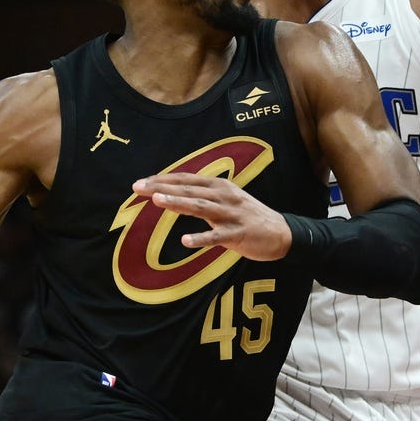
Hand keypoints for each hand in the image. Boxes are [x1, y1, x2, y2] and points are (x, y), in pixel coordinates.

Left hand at [132, 173, 291, 260]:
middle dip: (162, 188)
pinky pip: (217, 236)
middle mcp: (224, 196)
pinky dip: (201, 238)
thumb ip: (201, 196)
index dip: (162, 180)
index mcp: (218, 186)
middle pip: (188, 189)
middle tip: (138, 187)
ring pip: (200, 207)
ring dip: (178, 203)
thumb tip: (173, 193)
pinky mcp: (239, 233)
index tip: (140, 183)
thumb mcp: (225, 200)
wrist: (281, 233)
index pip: (185, 179)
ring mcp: (231, 214)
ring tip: (157, 201)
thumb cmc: (247, 217)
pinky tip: (185, 241)